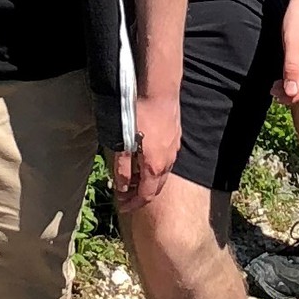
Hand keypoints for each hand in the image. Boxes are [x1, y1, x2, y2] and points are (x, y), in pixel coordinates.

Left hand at [112, 93, 180, 211]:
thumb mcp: (123, 144)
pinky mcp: (175, 137)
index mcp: (155, 166)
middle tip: (125, 194)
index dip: (133, 204)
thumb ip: (123, 169)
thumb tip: (122, 188)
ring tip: (133, 177)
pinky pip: (166, 160)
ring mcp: (174, 149)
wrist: (159, 91)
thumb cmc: (139, 116)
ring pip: (162, 173)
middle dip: (140, 194)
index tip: (122, 206)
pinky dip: (154, 167)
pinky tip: (144, 158)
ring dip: (148, 180)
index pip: (146, 195)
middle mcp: (168, 161)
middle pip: (156, 187)